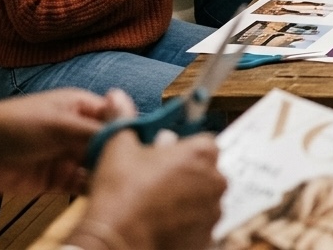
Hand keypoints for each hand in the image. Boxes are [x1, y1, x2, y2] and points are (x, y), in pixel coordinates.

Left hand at [0, 88, 133, 194]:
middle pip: (111, 142)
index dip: (130, 127)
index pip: (116, 115)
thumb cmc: (12, 125)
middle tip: (131, 165)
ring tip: (115, 179)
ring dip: (106, 172)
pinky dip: (92, 188)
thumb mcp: (59, 123)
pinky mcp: (59, 179)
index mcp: (81, 107)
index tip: (144, 141)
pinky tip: (98, 190)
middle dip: (120, 153)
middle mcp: (79, 130)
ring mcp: (69, 155)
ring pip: (99, 165)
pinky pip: (83, 185)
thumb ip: (95, 130)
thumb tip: (129, 132)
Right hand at [72, 129, 225, 249]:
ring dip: (187, 200)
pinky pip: (199, 224)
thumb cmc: (120, 193)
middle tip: (156, 183)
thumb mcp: (118, 147)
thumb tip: (117, 97)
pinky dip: (186, 224)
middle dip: (186, 175)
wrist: (116, 240)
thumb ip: (124, 119)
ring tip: (155, 206)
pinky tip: (162, 224)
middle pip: (206, 171)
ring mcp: (214, 211)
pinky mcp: (207, 236)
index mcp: (202, 153)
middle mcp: (216, 180)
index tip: (165, 157)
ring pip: (203, 199)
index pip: (203, 143)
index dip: (183, 150)